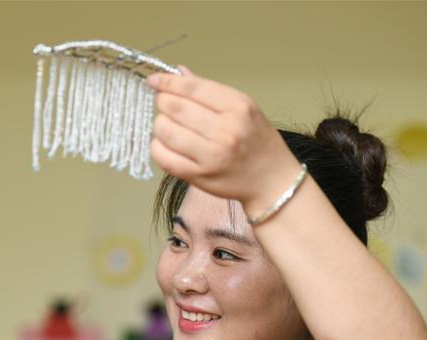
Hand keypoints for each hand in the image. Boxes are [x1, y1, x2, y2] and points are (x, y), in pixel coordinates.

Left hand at [147, 67, 301, 211]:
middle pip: (175, 108)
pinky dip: (157, 147)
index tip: (153, 80)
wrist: (272, 180)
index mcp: (238, 107)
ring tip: (167, 125)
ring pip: (165, 131)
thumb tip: (179, 73)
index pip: (192, 88)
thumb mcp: (243, 108)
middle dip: (162, 102)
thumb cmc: (257, 141)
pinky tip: (164, 144)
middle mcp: (225, 130)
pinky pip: (163, 157)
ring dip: (159, 125)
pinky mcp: (199, 176)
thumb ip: (209, 91)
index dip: (167, 82)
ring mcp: (211, 155)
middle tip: (163, 103)